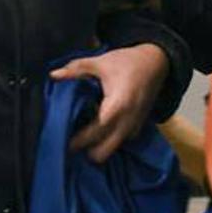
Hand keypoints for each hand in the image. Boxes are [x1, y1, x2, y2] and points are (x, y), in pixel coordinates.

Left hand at [50, 43, 169, 162]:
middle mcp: (128, 119)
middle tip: (72, 142)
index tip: (62, 142)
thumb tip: (54, 75)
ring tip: (85, 138)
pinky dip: (111, 140)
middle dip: (87, 151)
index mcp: (118, 105)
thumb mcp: (100, 62)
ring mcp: (136, 124)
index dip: (78, 141)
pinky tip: (101, 131)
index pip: (96, 132)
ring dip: (99, 146)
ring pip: (114, 149)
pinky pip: (123, 141)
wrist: (157, 61)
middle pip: (104, 151)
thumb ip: (76, 69)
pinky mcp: (140, 124)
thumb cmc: (128, 61)